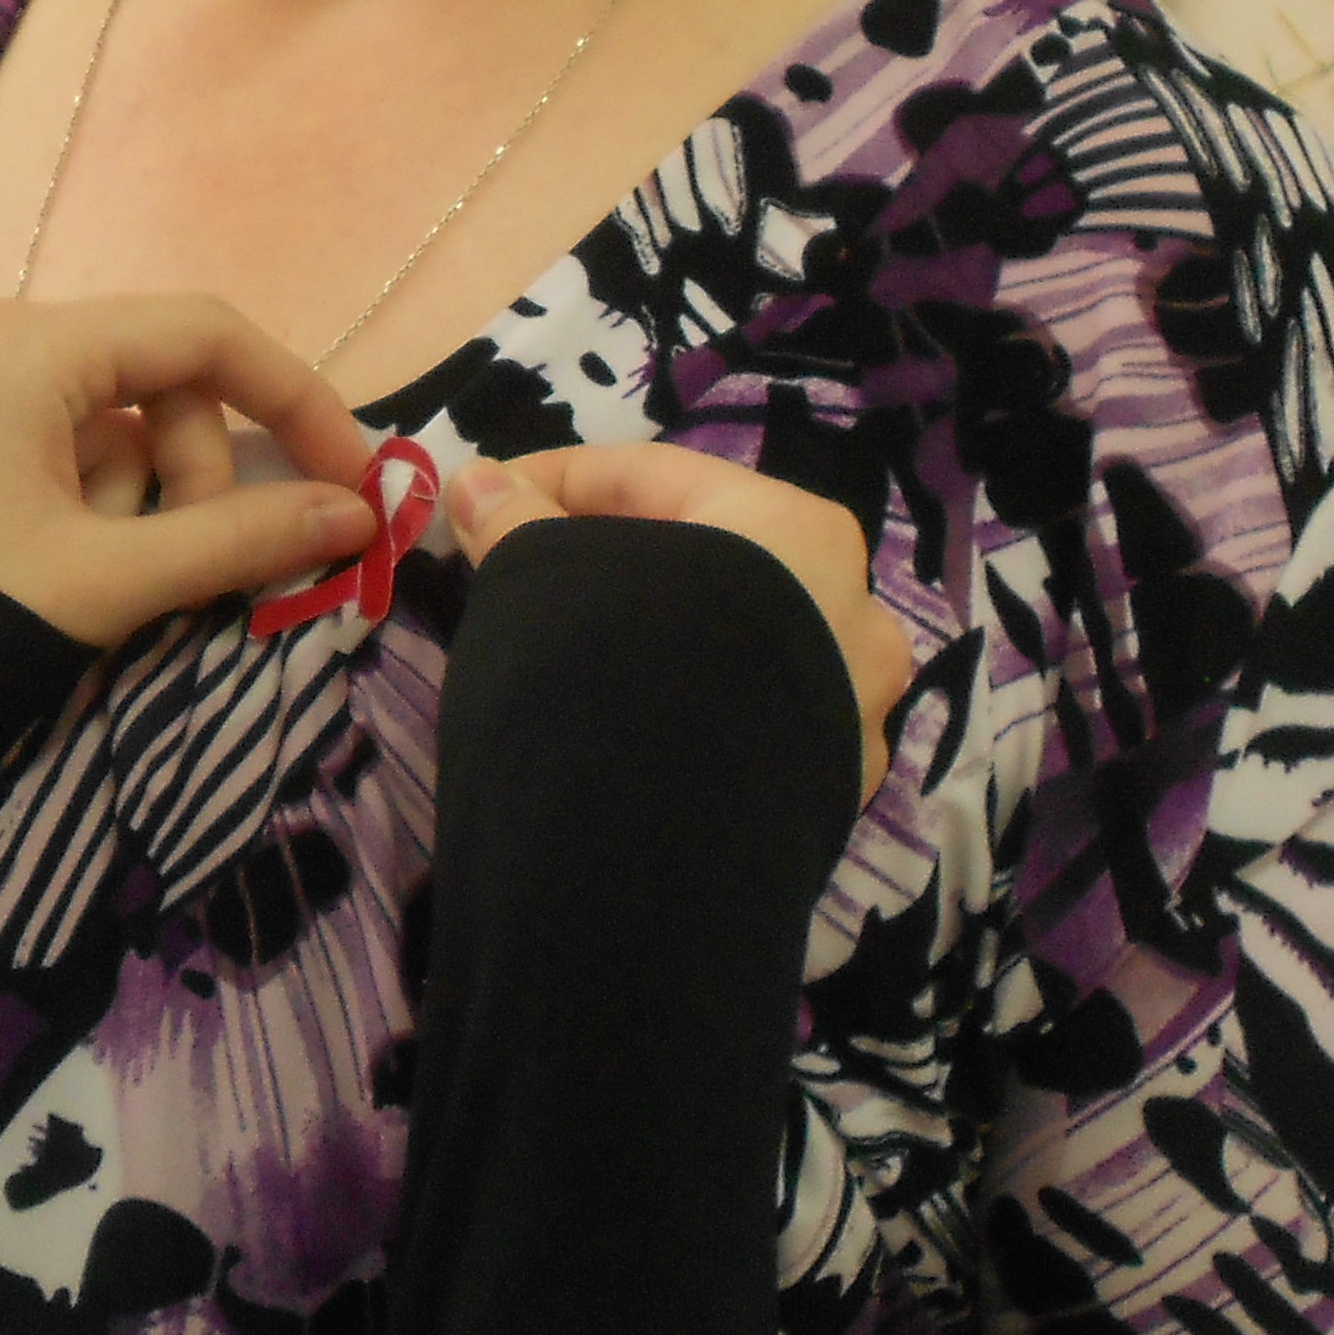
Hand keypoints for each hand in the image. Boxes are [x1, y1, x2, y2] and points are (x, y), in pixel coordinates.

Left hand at [0, 296, 382, 647]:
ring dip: (135, 487)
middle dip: (193, 468)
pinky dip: (82, 486)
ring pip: (103, 408)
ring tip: (100, 569)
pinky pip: (46, 426)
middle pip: (154, 374)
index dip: (293, 400)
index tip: (349, 478)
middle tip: (190, 561)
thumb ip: (242, 538)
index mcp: (23, 344)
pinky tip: (56, 554)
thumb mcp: (111, 580)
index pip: (202, 332)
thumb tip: (357, 515)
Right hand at [449, 446, 909, 802]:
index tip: (486, 499)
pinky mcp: (833, 791)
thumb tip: (477, 481)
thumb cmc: (608, 678)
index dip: (556, 480)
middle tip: (530, 575)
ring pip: (741, 648)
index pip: (656, 477)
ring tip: (579, 656)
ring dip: (662, 639)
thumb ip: (515, 523)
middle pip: (713, 559)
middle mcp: (853, 610)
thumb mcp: (542, 584)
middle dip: (618, 563)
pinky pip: (755, 723)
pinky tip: (634, 727)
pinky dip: (695, 709)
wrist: (658, 857)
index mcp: (798, 532)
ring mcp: (856, 708)